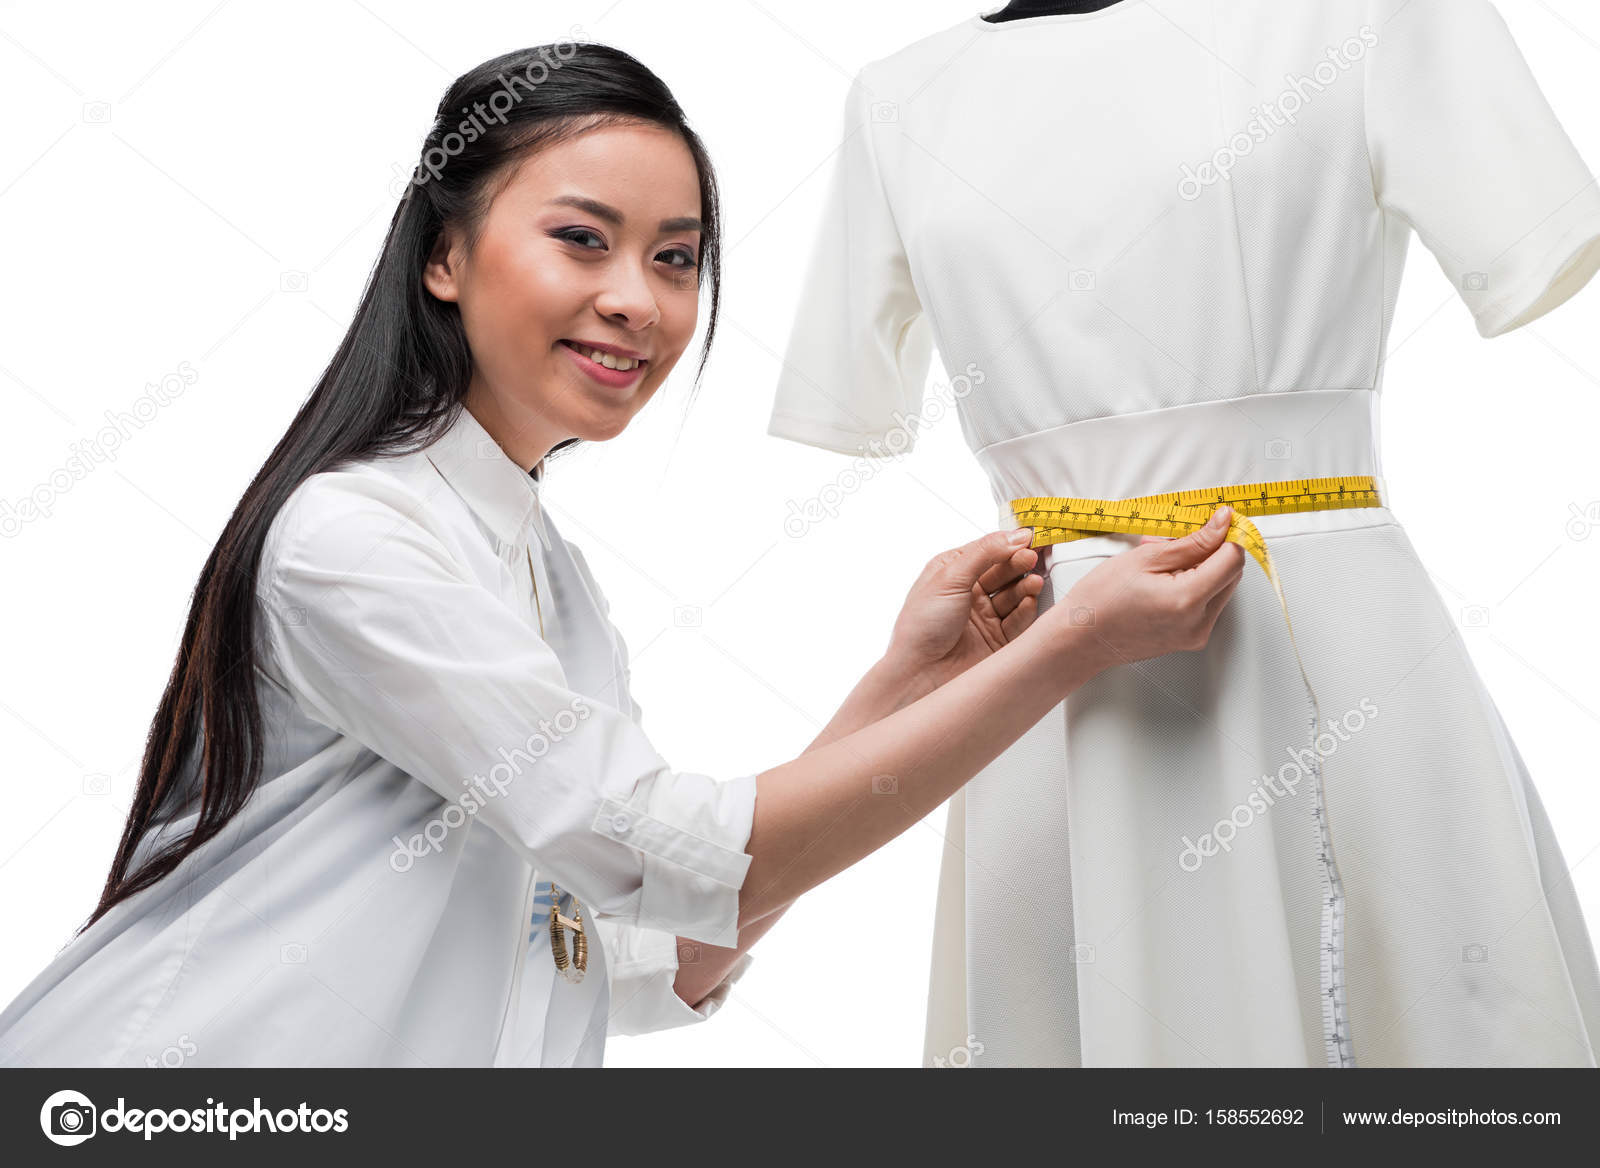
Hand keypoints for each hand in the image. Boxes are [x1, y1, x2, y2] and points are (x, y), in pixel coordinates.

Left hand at [885, 528, 1044, 694]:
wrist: (921, 676)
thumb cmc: (920, 628)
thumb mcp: (949, 577)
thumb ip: (984, 552)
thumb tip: (1014, 536)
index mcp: (952, 572)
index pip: (987, 550)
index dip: (1008, 544)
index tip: (1028, 538)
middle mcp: (969, 593)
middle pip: (1004, 571)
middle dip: (1020, 563)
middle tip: (1033, 558)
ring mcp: (984, 617)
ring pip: (1014, 594)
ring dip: (1025, 585)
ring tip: (1033, 581)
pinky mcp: (998, 640)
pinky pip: (1019, 620)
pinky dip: (1027, 608)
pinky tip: (1029, 600)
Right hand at [1050, 506, 1245, 672]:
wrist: (1079, 639)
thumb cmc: (1100, 600)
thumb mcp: (1145, 558)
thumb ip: (1191, 541)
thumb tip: (1222, 525)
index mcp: (1187, 600)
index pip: (1233, 559)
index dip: (1230, 534)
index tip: (1219, 519)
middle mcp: (1199, 622)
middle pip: (1231, 574)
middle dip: (1213, 549)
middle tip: (1180, 537)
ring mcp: (1196, 634)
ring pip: (1220, 587)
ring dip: (1202, 566)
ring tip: (1163, 560)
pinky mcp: (1190, 639)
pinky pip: (1207, 603)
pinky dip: (1194, 584)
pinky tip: (1164, 578)